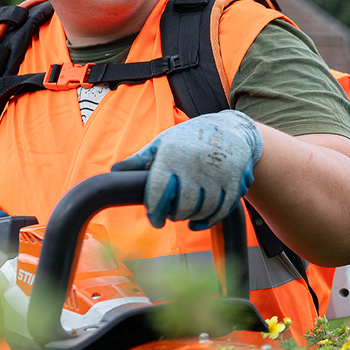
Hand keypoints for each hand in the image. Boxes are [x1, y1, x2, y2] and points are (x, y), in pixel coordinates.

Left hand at [111, 110, 263, 229]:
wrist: (232, 129)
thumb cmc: (191, 137)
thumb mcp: (164, 141)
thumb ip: (140, 159)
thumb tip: (115, 172)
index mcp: (172, 155)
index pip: (158, 192)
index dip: (154, 211)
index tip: (154, 220)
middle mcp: (195, 165)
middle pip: (181, 206)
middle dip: (174, 215)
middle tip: (172, 214)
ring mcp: (217, 175)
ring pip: (202, 210)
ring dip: (191, 217)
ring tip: (186, 214)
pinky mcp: (234, 182)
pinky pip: (221, 210)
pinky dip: (209, 220)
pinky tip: (200, 221)